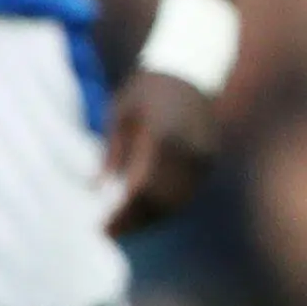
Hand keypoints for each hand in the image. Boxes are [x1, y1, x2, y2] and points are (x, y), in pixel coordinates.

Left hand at [104, 69, 218, 236]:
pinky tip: (145, 214)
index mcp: (163, 135)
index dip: (122, 211)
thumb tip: (98, 189)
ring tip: (124, 228)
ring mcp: (202, 158)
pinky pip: (186, 193)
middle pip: (159, 200)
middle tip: (108, 234)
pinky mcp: (208, 162)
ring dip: (149, 218)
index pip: (141, 187)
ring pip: (175, 202)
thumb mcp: (121, 113)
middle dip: (133, 220)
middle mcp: (187, 151)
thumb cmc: (148, 89)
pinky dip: (165, 207)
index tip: (102, 226)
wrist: (192, 71)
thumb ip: (112, 152)